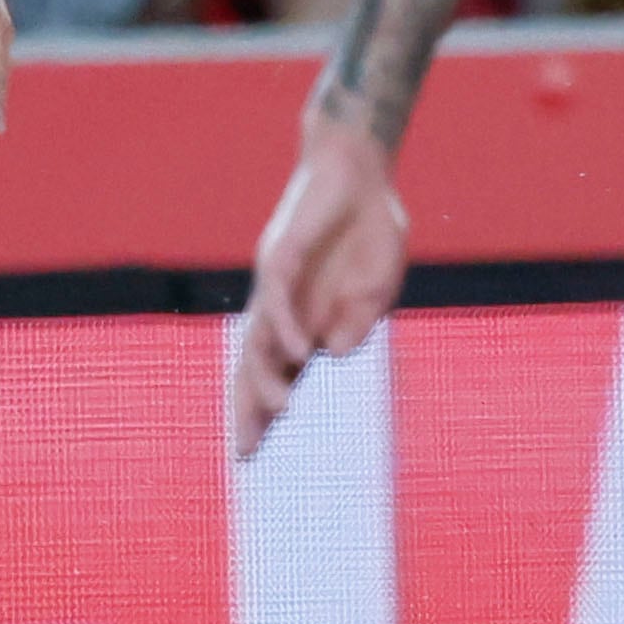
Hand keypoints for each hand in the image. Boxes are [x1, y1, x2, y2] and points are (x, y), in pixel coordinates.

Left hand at [233, 108, 408, 453]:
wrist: (357, 168)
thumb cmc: (368, 228)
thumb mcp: (377, 286)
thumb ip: (359, 320)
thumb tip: (336, 353)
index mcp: (304, 320)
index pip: (277, 374)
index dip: (263, 411)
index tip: (255, 455)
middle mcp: (282, 307)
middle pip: (255, 366)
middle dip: (248, 410)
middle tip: (246, 454)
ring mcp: (278, 282)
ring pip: (261, 338)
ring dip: (267, 376)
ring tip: (278, 412)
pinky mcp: (282, 254)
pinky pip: (279, 297)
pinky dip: (288, 327)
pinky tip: (299, 354)